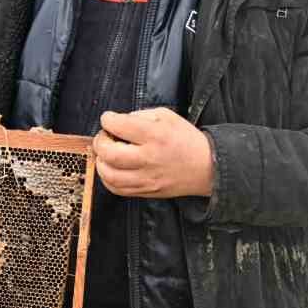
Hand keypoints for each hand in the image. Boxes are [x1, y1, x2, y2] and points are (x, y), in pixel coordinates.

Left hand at [92, 107, 213, 198]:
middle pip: (110, 153)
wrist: (207, 167)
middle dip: (100, 142)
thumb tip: (119, 121)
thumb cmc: (186, 140)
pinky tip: (111, 169)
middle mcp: (149, 158)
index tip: (108, 119)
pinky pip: (117, 190)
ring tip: (106, 154)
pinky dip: (107, 179)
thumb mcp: (167, 116)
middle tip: (105, 137)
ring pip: (110, 175)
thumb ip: (141, 115)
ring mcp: (147, 178)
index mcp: (156, 135)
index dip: (107, 120)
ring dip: (101, 162)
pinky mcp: (146, 191)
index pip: (120, 126)